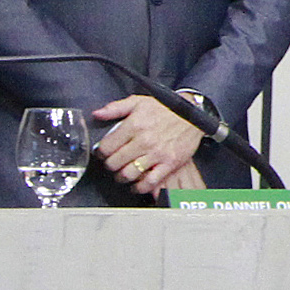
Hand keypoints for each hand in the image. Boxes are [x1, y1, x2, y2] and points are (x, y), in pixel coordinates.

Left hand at [92, 94, 208, 194]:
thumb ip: (115, 108)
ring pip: (129, 174)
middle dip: (110, 165)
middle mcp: (144, 140)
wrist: (192, 114)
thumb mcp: (138, 102)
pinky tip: (136, 185)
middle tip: (112, 164)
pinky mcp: (169, 163)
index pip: (106, 147)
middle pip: (115, 163)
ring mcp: (157, 153)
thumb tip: (97, 114)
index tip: (103, 153)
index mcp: (134, 125)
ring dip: (121, 177)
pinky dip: (139, 187)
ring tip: (122, 174)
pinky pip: (149, 182)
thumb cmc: (165, 108)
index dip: (101, 153)